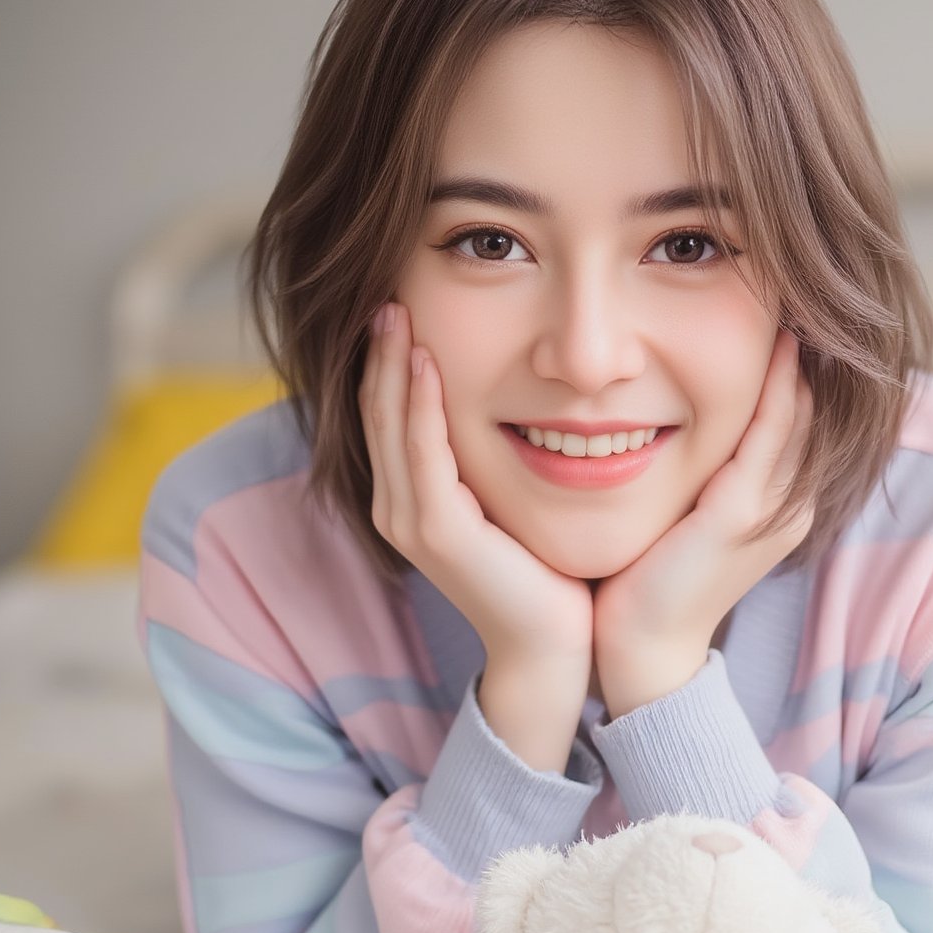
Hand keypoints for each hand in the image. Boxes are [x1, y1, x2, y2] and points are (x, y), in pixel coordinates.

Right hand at [358, 301, 594, 672]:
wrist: (555, 642)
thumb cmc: (544, 569)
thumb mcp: (509, 498)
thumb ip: (493, 456)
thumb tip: (515, 398)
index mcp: (413, 499)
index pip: (390, 414)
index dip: (387, 361)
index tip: (400, 303)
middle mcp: (399, 508)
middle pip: (377, 411)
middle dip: (378, 351)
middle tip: (386, 291)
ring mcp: (411, 521)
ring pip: (390, 425)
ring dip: (389, 365)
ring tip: (394, 309)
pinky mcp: (437, 532)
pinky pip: (422, 452)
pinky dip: (419, 404)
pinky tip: (423, 360)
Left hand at [592, 328, 815, 711]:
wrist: (640, 649)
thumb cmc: (649, 578)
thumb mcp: (685, 512)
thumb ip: (698, 468)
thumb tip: (668, 412)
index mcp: (775, 501)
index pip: (798, 415)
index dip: (797, 362)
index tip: (784, 302)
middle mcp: (787, 502)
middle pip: (814, 406)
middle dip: (809, 346)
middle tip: (801, 281)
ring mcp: (771, 509)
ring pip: (802, 413)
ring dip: (801, 355)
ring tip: (798, 294)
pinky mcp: (741, 515)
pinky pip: (770, 434)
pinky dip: (776, 386)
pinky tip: (776, 342)